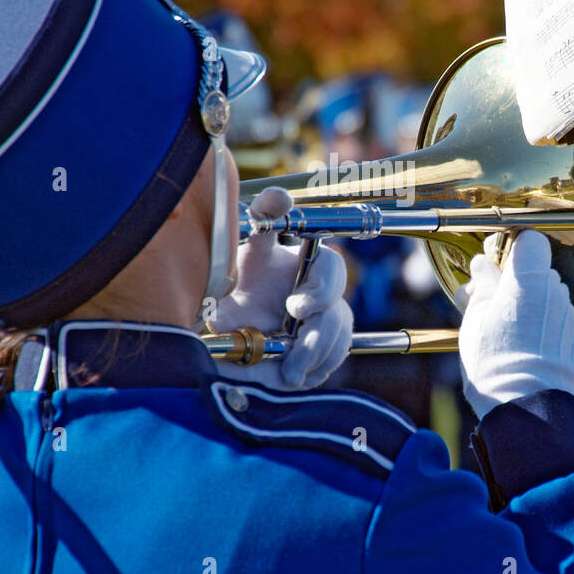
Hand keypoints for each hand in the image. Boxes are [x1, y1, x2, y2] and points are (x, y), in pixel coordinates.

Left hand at [211, 186, 352, 389]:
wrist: (235, 317)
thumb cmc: (247, 276)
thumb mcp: (249, 249)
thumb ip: (264, 219)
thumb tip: (280, 196)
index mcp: (311, 265)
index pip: (332, 270)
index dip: (322, 289)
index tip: (297, 308)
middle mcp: (325, 295)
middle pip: (338, 313)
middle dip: (320, 335)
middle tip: (296, 346)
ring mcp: (329, 323)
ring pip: (337, 342)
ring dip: (314, 359)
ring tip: (289, 374)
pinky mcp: (324, 350)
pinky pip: (330, 363)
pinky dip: (313, 372)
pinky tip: (292, 377)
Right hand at [458, 230, 573, 419]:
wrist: (527, 404)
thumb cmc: (494, 358)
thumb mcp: (475, 317)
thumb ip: (483, 285)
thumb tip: (482, 265)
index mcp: (529, 278)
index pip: (531, 240)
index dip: (513, 247)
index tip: (496, 262)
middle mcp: (555, 291)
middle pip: (538, 272)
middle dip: (517, 283)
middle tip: (491, 305)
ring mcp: (570, 316)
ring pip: (548, 299)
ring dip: (530, 308)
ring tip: (508, 334)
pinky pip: (557, 324)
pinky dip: (543, 330)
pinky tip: (526, 350)